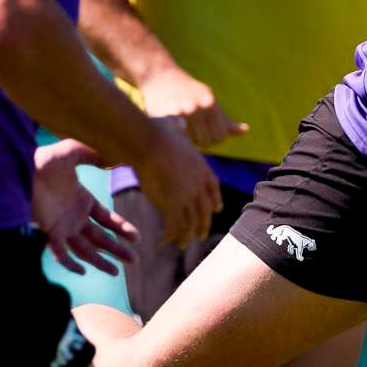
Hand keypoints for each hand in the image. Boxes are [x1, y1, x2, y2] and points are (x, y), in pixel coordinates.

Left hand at [33, 139, 137, 274]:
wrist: (20, 168)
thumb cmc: (44, 160)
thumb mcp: (71, 152)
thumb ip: (90, 155)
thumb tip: (109, 159)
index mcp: (83, 201)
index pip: (107, 219)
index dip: (122, 228)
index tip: (136, 237)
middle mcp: (75, 217)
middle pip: (100, 238)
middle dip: (117, 250)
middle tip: (134, 261)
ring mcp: (62, 226)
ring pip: (85, 249)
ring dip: (100, 261)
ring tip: (116, 272)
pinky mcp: (49, 231)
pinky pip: (60, 252)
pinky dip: (70, 263)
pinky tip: (82, 271)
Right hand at [130, 118, 220, 246]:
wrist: (150, 142)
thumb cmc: (156, 131)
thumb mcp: (175, 129)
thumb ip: (178, 130)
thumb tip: (178, 122)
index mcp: (202, 167)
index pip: (213, 188)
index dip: (215, 201)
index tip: (216, 210)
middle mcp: (198, 185)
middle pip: (204, 211)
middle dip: (203, 225)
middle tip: (200, 235)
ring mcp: (187, 197)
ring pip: (190, 223)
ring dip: (186, 236)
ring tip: (182, 244)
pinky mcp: (172, 205)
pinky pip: (173, 227)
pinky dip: (169, 237)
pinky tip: (162, 242)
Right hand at [137, 65, 246, 150]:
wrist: (159, 75)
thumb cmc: (188, 92)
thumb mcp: (208, 102)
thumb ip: (224, 120)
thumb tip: (246, 131)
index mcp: (210, 103)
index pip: (220, 137)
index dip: (214, 139)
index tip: (205, 134)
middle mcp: (197, 106)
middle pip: (207, 142)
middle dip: (202, 142)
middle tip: (193, 136)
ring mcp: (179, 111)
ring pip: (192, 142)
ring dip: (189, 142)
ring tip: (184, 134)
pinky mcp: (165, 115)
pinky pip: (178, 138)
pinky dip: (177, 138)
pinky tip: (174, 131)